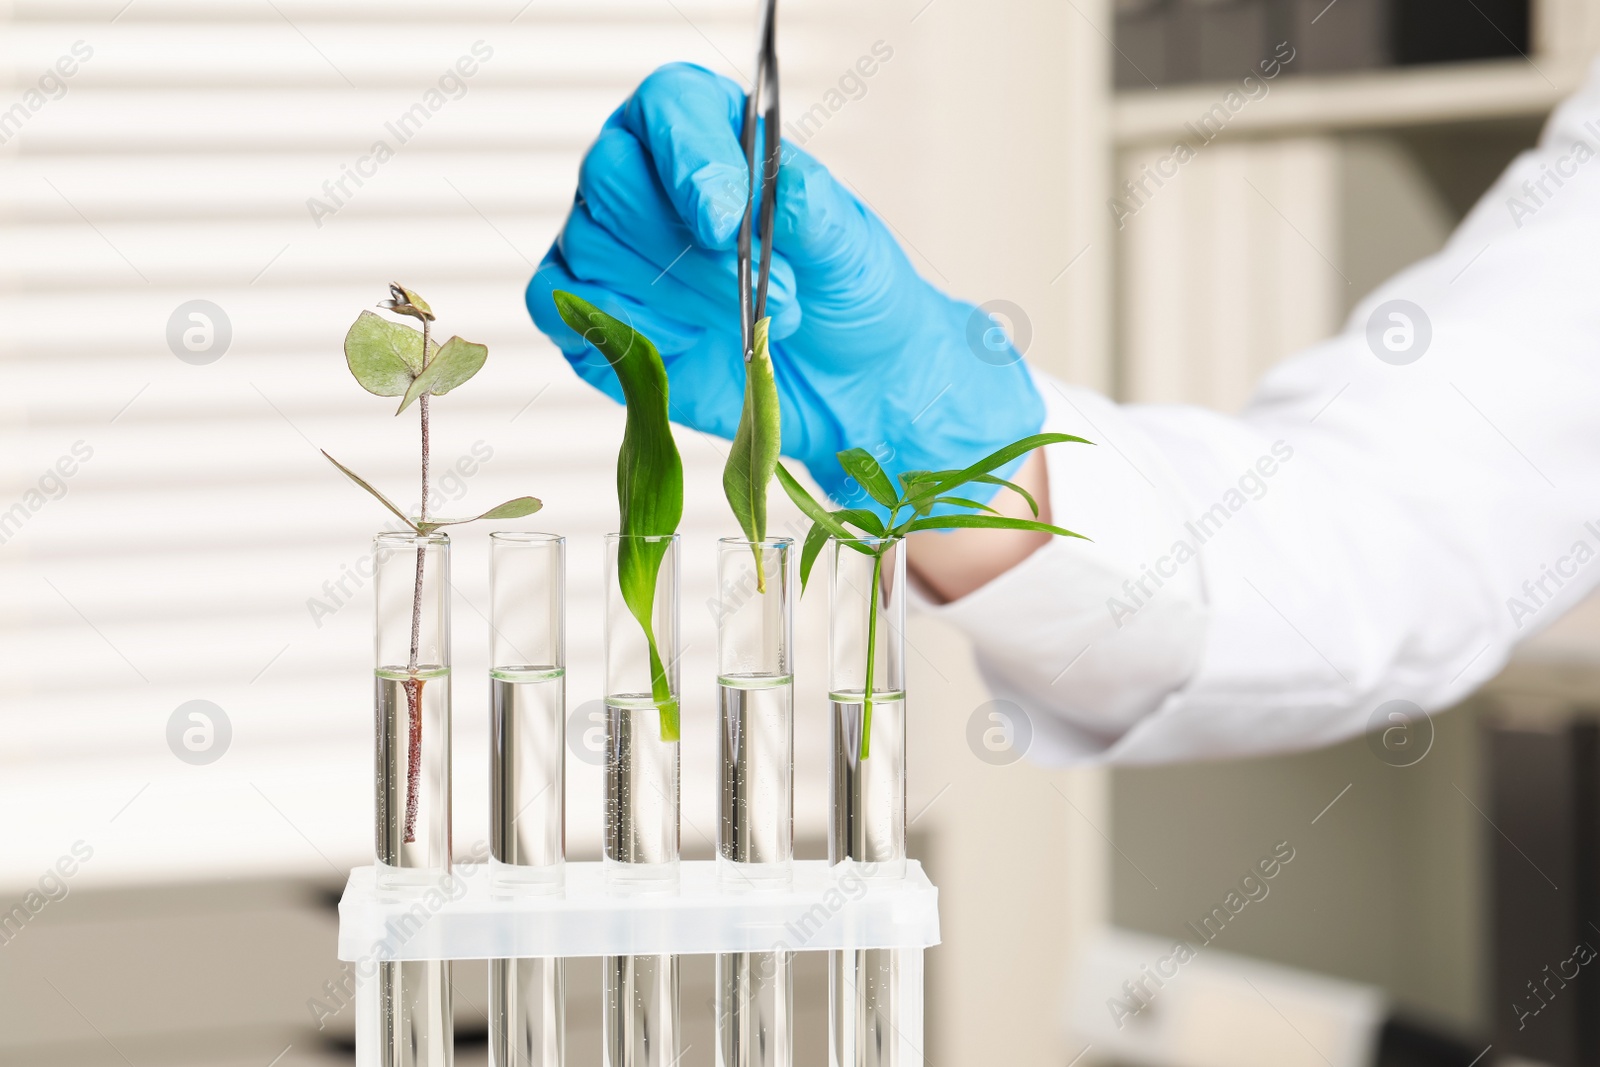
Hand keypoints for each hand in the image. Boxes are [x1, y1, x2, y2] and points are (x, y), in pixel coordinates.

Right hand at [525, 62, 1043, 505]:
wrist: (845, 378)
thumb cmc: (842, 290)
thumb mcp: (848, 243)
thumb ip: (807, 207)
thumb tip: (769, 189)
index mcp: (702, 128)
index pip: (667, 107)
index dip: (689, 159)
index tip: (727, 221)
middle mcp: (641, 175)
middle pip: (611, 176)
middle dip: (690, 249)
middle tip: (771, 292)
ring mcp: (606, 244)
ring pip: (592, 245)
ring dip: (676, 295)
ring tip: (747, 325)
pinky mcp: (590, 314)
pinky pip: (565, 307)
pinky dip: (625, 329)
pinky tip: (686, 344)